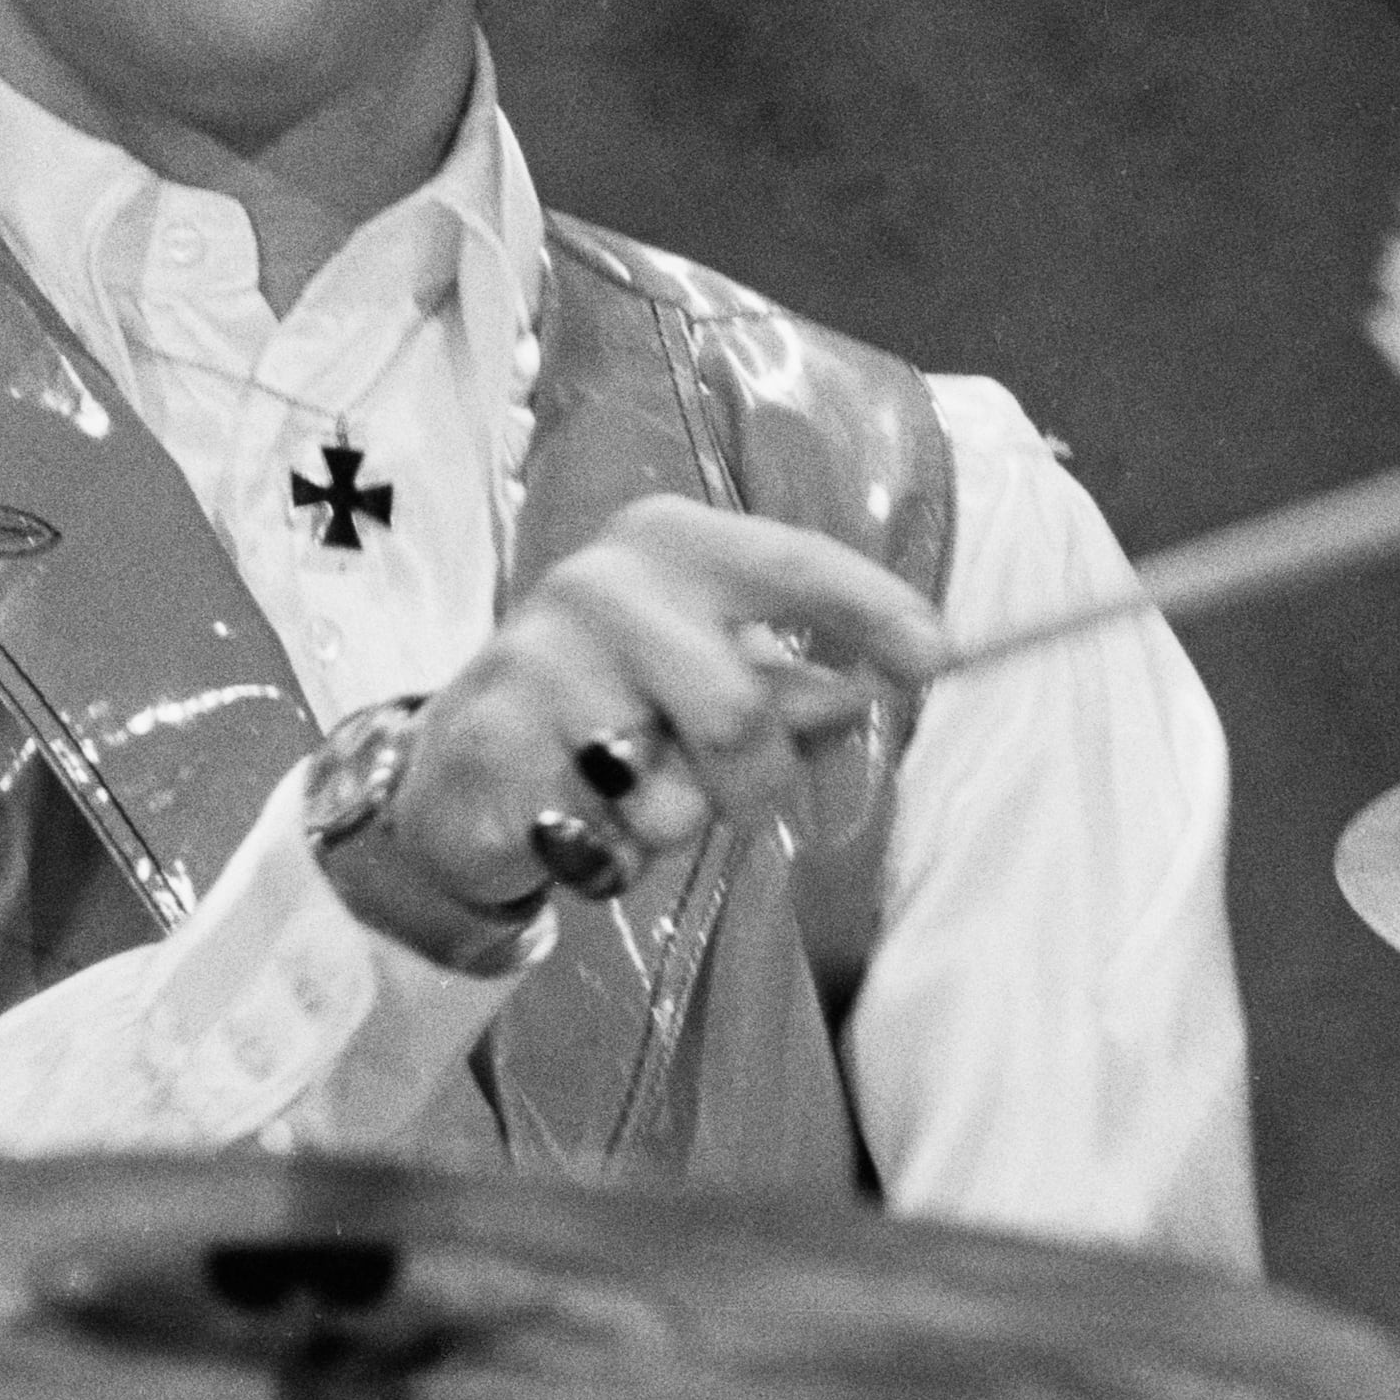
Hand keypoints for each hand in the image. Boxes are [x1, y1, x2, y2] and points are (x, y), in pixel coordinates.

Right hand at [337, 497, 945, 950]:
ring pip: (668, 793)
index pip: (793, 563)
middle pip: (739, 712)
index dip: (871, 610)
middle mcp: (601, 582)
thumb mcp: (716, 678)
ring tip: (630, 796)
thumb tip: (854, 698)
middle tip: (735, 799)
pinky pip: (601, 839)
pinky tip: (574, 818)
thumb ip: (795, 689)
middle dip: (755, 783)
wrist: (466, 760)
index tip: (934, 661)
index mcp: (673, 543)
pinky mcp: (491, 742)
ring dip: (674, 824)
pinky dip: (608, 855)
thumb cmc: (622, 705)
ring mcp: (538, 658)